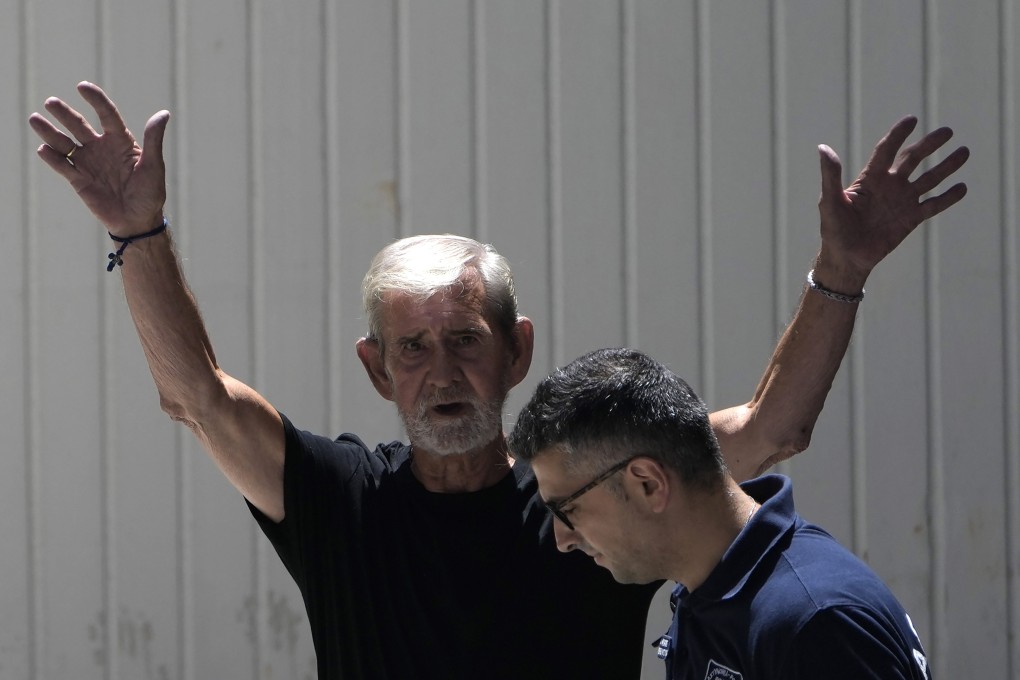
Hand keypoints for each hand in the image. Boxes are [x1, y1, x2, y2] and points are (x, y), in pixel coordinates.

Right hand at [28, 81, 169, 236]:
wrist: (138, 221)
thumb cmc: (149, 193)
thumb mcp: (153, 165)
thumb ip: (153, 140)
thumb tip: (164, 114)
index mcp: (120, 141)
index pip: (106, 114)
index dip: (95, 100)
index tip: (82, 86)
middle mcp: (101, 148)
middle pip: (78, 125)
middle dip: (64, 113)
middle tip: (51, 102)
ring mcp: (88, 163)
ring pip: (64, 142)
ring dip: (50, 132)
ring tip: (35, 119)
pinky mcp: (78, 179)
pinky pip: (62, 165)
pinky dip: (53, 158)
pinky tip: (44, 150)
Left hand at [816, 116, 968, 284]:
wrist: (846, 258)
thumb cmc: (834, 230)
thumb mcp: (830, 201)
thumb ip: (831, 175)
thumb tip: (823, 148)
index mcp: (870, 178)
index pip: (886, 150)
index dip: (898, 134)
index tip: (912, 119)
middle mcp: (889, 185)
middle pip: (913, 159)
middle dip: (930, 144)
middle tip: (948, 131)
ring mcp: (902, 201)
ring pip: (929, 179)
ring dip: (946, 166)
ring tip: (964, 152)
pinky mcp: (911, 219)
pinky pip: (933, 205)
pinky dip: (948, 197)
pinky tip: (962, 188)